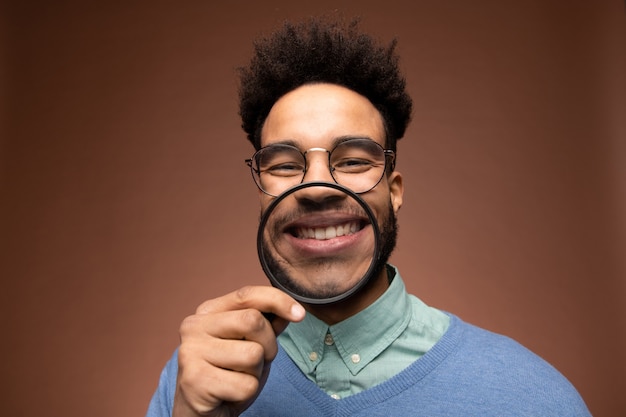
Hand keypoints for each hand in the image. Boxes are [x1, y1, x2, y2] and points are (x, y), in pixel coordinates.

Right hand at [172, 286, 305, 416]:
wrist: (200, 413)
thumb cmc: (227, 374)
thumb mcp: (249, 344)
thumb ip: (267, 325)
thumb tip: (291, 311)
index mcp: (207, 312)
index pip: (247, 295)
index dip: (278, 301)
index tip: (300, 314)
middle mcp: (194, 326)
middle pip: (253, 321)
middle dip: (267, 345)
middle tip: (255, 362)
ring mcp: (191, 352)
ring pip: (253, 355)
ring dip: (256, 373)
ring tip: (237, 378)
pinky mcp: (195, 380)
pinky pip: (246, 384)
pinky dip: (247, 393)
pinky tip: (229, 393)